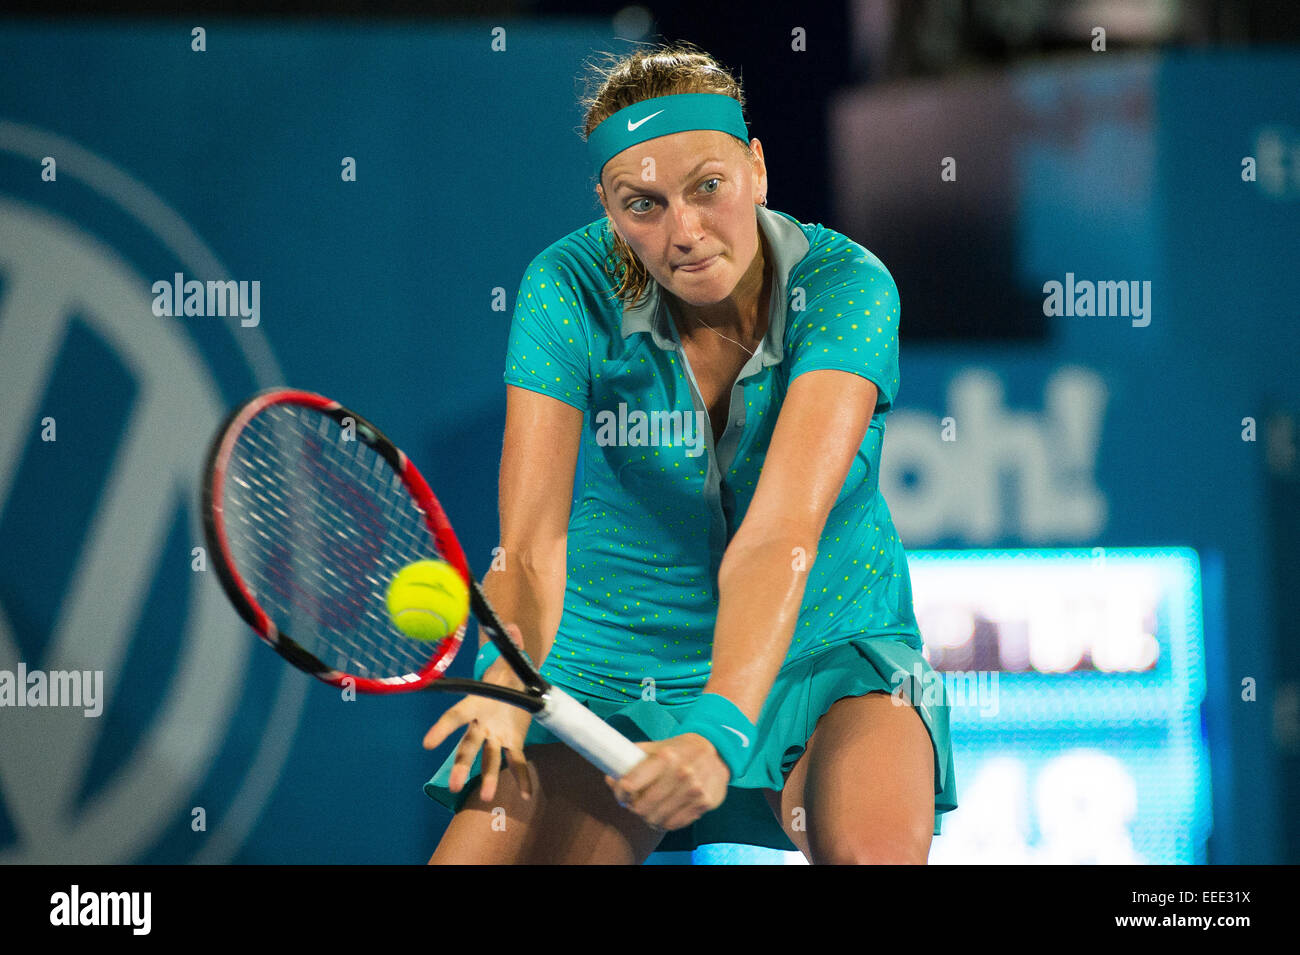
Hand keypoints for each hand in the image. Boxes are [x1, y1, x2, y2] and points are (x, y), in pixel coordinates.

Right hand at [422, 623, 534, 802]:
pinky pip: (516, 762)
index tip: (427, 744)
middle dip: (462, 765)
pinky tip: (527, 794)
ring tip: (487, 797)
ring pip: (488, 758)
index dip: (442, 729)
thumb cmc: (507, 676)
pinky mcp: (513, 743)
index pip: (456, 717)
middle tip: (454, 786)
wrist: (520, 687)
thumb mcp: (510, 663)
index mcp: (476, 704)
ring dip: (487, 777)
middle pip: (468, 746)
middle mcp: (482, 724)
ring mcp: (496, 736)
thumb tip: (511, 625)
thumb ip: (510, 647)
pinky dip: (522, 778)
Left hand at [604, 733, 729, 830]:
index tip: (621, 792)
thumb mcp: (657, 747)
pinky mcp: (704, 803)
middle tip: (635, 802)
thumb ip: (632, 761)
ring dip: (648, 816)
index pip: (630, 784)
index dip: (620, 792)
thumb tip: (610, 778)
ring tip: (650, 807)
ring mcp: (694, 790)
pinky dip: (665, 821)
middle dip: (633, 806)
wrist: (717, 751)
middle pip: (641, 807)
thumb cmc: (680, 750)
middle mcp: (681, 773)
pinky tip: (665, 811)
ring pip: (656, 819)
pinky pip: (674, 824)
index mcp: (666, 756)